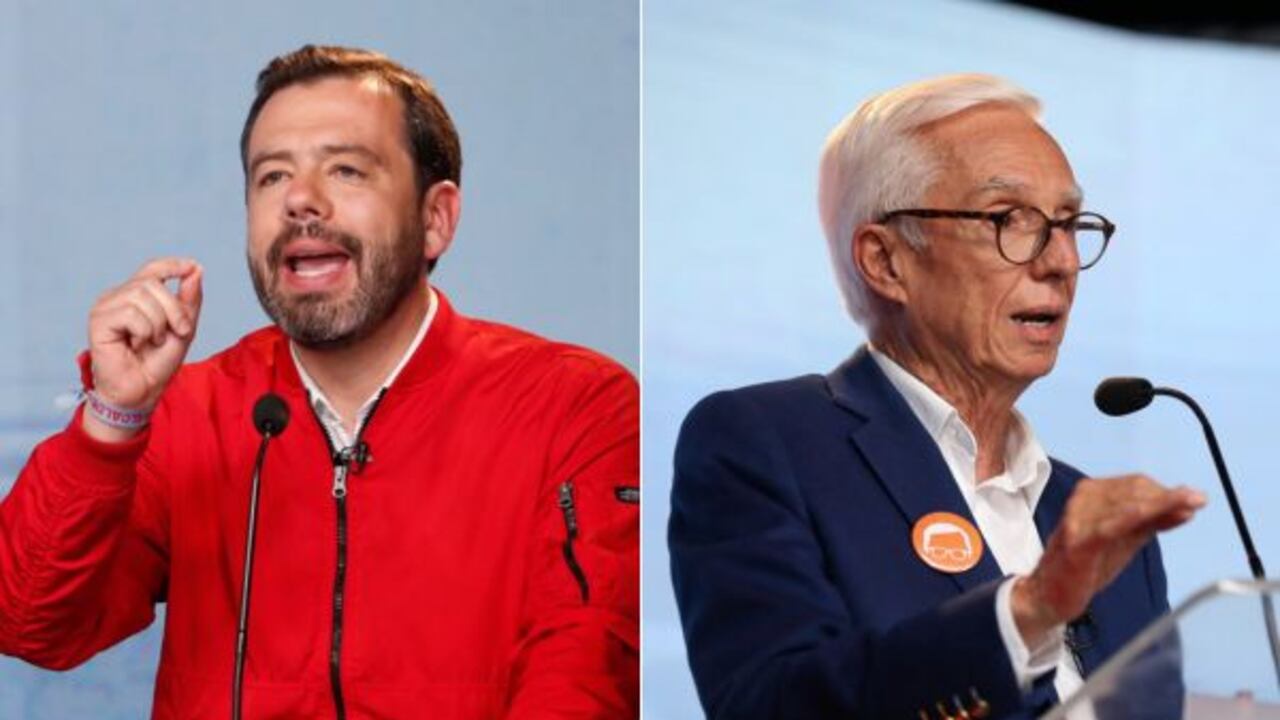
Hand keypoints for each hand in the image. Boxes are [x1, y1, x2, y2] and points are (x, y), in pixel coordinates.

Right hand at [83, 258, 202, 441]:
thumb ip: (189, 301)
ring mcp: (105, 307)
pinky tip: (136, 345)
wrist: (142, 392)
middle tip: (178, 332)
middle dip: (174, 309)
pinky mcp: (98, 320)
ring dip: (159, 323)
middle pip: (152, 283)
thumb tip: (196, 270)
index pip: (153, 269)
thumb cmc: (158, 363)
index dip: (172, 265)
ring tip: (153, 342)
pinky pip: (130, 313)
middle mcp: (118, 297)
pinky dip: (144, 331)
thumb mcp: (183, 329)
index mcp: (136, 296)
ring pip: (141, 296)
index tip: (192, 267)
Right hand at [1012, 474, 1204, 645]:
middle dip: (1168, 495)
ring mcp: (1079, 520)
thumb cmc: (1088, 565)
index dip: (1166, 491)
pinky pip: (1110, 525)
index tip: (1193, 498)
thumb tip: (1187, 505)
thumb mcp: (1124, 539)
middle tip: (1198, 500)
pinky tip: (1156, 513)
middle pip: (1132, 490)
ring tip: (1191, 504)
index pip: (1134, 484)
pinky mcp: (1079, 542)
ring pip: (1125, 504)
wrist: (1051, 594)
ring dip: (1161, 502)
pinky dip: (1135, 516)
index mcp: (1091, 494)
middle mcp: (1082, 500)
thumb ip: (1152, 521)